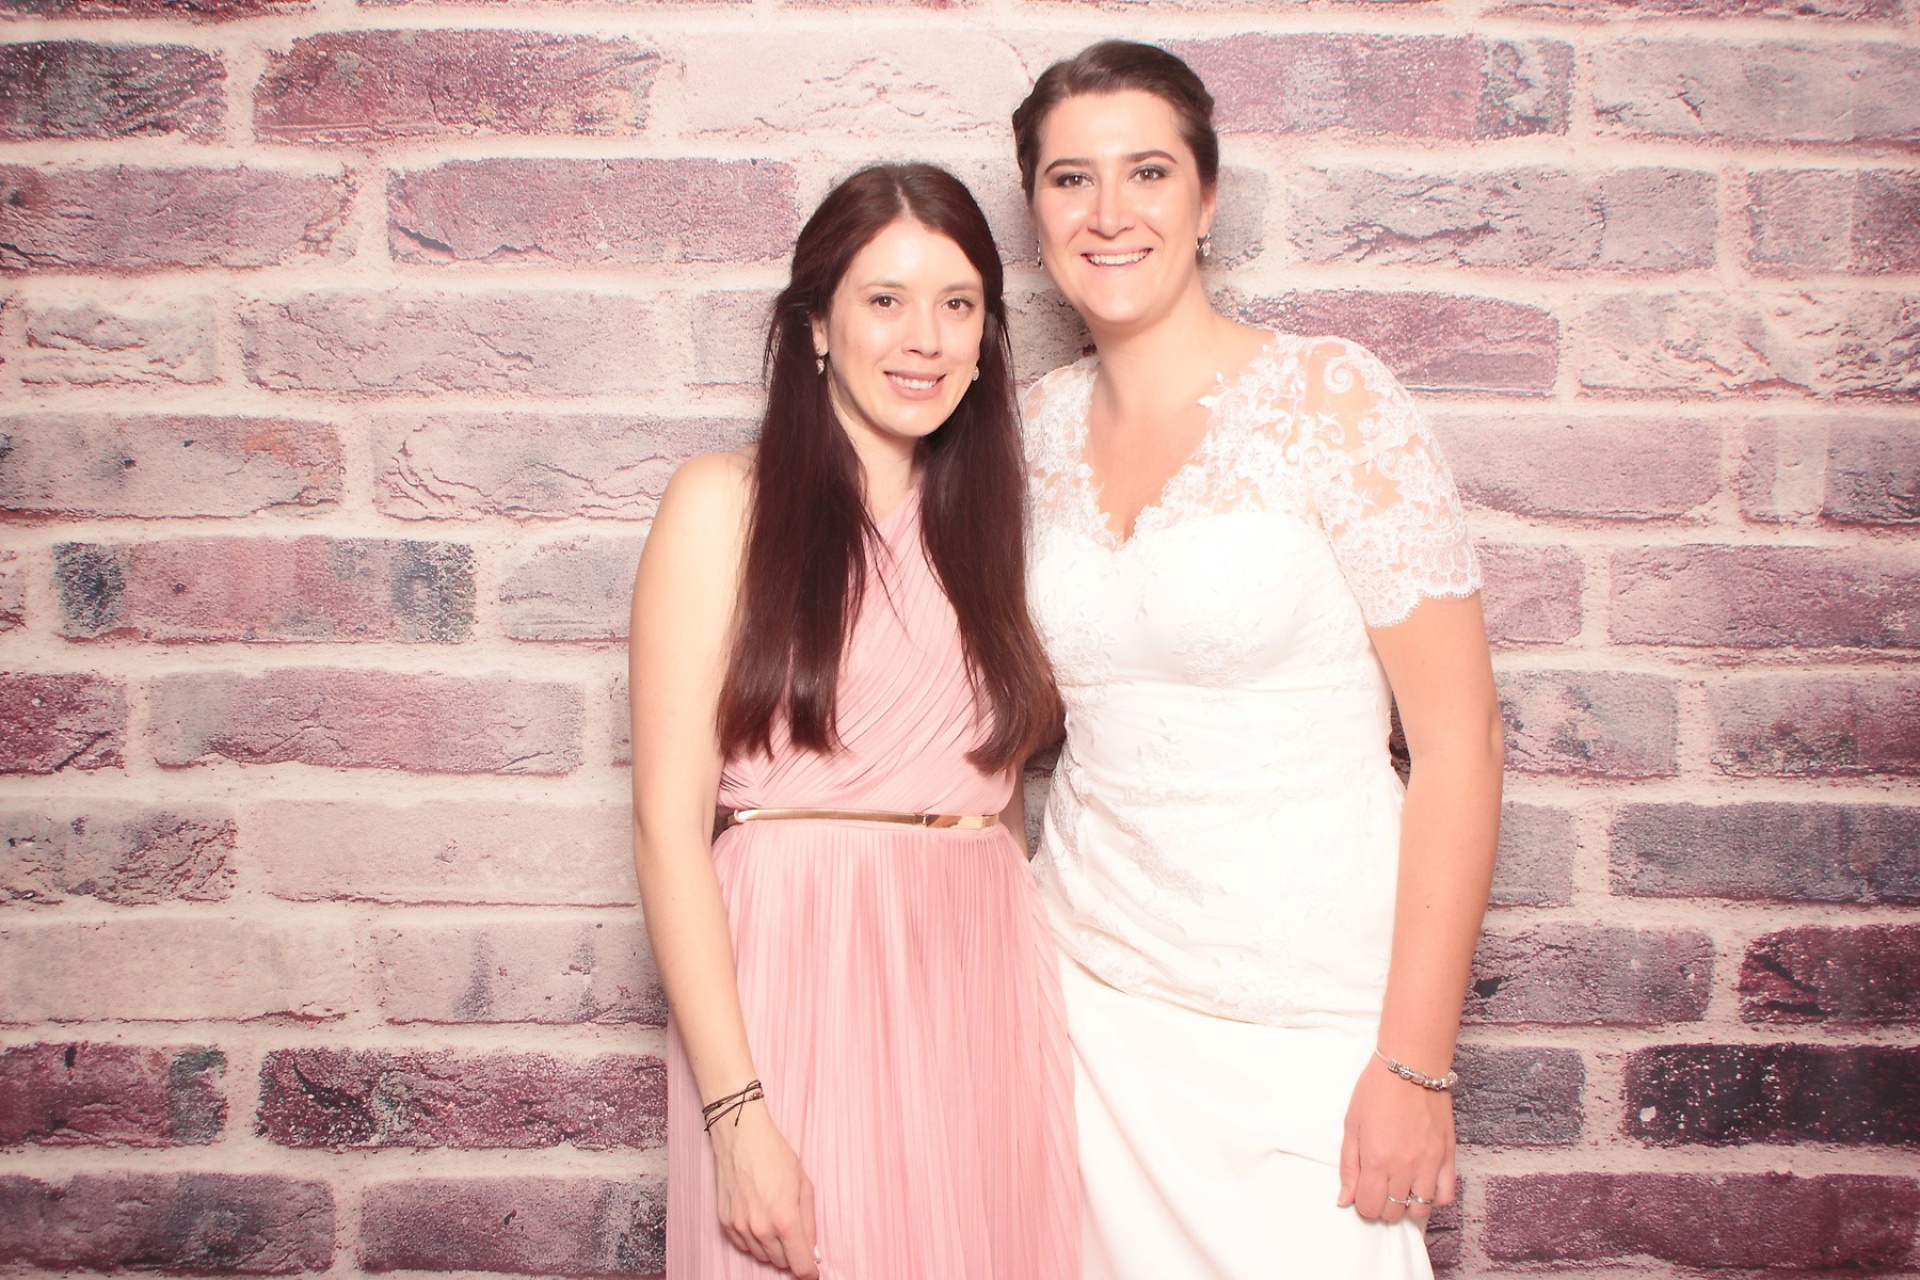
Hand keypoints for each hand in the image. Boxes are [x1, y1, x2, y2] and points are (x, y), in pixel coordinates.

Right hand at [709, 1102, 819, 1276]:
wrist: (741, 1138)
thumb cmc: (775, 1156)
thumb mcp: (803, 1185)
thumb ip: (810, 1222)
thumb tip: (814, 1252)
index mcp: (785, 1219)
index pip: (800, 1264)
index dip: (809, 1271)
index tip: (813, 1272)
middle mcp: (761, 1228)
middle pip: (781, 1262)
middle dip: (791, 1253)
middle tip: (794, 1231)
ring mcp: (740, 1227)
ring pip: (762, 1257)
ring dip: (772, 1247)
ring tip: (774, 1219)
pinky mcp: (725, 1223)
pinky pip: (744, 1246)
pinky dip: (754, 1240)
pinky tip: (758, 1219)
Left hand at [1336, 1055, 1455, 1224]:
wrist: (1411, 1066)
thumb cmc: (1377, 1090)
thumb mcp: (1351, 1125)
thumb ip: (1348, 1166)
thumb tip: (1345, 1200)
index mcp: (1377, 1159)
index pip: (1370, 1207)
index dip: (1363, 1204)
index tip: (1362, 1192)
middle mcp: (1405, 1167)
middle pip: (1393, 1212)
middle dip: (1382, 1205)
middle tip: (1379, 1186)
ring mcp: (1430, 1163)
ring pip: (1421, 1209)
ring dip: (1407, 1205)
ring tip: (1400, 1187)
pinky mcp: (1448, 1156)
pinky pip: (1446, 1195)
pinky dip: (1434, 1198)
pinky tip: (1422, 1185)